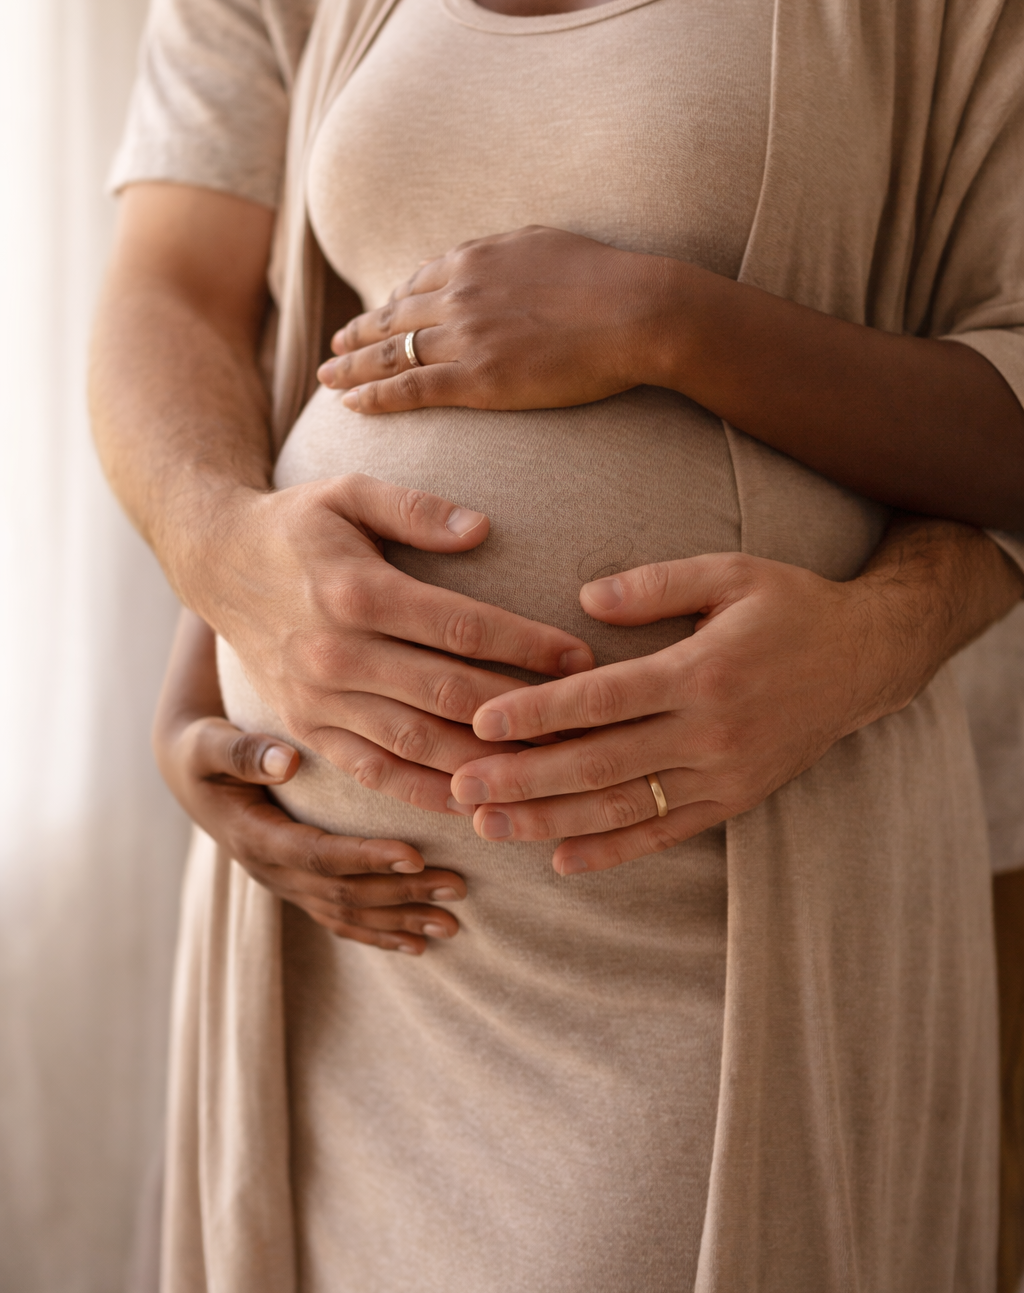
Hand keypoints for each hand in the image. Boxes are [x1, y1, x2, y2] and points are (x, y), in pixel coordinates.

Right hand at [153, 612, 467, 954]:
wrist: (188, 775)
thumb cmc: (202, 750)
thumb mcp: (208, 745)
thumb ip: (243, 752)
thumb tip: (286, 760)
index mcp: (254, 836)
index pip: (317, 855)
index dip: (366, 858)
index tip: (415, 854)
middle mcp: (271, 871)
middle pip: (343, 892)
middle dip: (401, 892)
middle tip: (457, 887)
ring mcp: (284, 885)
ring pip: (347, 913)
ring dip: (400, 920)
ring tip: (452, 923)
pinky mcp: (295, 887)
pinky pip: (338, 920)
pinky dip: (378, 933)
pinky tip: (418, 943)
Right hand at [193, 474, 591, 809]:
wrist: (216, 564)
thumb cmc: (297, 524)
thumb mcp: (348, 492)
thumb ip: (416, 508)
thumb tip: (482, 528)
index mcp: (355, 592)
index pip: (460, 627)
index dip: (526, 645)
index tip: (581, 657)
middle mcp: (335, 654)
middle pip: (447, 695)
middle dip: (522, 713)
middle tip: (584, 723)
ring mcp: (319, 700)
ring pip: (417, 745)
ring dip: (485, 763)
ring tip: (548, 770)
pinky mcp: (307, 729)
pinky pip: (375, 773)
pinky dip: (427, 793)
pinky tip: (477, 801)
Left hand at [317, 226, 676, 414]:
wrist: (636, 310)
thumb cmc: (607, 279)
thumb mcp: (545, 245)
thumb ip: (508, 255)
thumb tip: (495, 261)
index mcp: (475, 259)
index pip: (416, 284)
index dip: (390, 305)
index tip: (375, 318)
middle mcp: (458, 294)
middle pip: (391, 317)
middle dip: (357, 335)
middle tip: (334, 349)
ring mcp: (464, 337)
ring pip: (389, 353)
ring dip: (352, 368)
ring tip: (328, 380)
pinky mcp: (476, 378)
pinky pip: (409, 388)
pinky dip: (374, 396)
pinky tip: (351, 405)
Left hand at [446, 551, 935, 873]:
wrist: (867, 659)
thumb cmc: (789, 606)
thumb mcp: (729, 573)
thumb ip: (655, 584)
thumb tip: (583, 599)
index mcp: (700, 671)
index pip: (602, 699)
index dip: (537, 714)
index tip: (480, 722)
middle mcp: (711, 732)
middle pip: (601, 763)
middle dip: (523, 778)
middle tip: (459, 786)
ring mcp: (724, 775)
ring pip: (624, 808)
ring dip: (551, 821)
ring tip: (489, 826)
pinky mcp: (735, 801)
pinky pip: (665, 833)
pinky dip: (612, 851)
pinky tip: (560, 859)